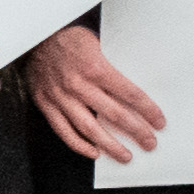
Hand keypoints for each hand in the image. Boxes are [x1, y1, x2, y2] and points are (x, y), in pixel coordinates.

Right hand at [25, 24, 168, 163]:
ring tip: (125, 156)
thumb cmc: (71, 39)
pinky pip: (63, 130)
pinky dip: (79, 145)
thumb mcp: (99, 43)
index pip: (130, 94)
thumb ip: (115, 65)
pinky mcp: (45, 104)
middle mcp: (78, 85)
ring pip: (89, 128)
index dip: (147, 110)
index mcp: (96, 67)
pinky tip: (94, 152)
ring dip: (109, 145)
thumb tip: (139, 84)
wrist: (34, 37)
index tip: (159, 122)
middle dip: (136, 131)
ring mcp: (60, 96)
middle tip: (149, 143)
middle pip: (114, 114)